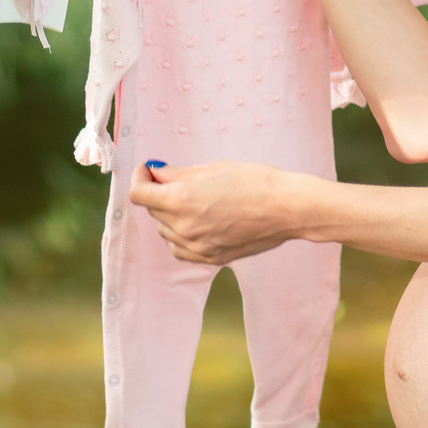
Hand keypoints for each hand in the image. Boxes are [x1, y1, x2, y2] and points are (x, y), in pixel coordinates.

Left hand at [128, 161, 305, 262]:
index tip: (149, 171)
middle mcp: (184, 227)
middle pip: (152, 211)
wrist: (287, 209)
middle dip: (158, 193)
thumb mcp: (213, 168)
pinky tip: (197, 222)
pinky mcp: (210, 258)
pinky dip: (179, 235)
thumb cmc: (255, 181)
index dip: (140, 178)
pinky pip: (179, 248)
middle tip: (176, 180)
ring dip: (169, 215)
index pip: (139, 194)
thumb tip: (155, 173)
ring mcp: (197, 247)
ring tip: (193, 201)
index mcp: (182, 200)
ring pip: (165, 231)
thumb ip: (178, 174)